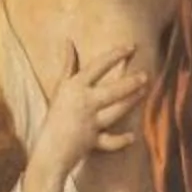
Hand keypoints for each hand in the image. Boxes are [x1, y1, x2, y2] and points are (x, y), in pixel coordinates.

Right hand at [31, 43, 149, 183]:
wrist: (46, 150)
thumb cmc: (54, 117)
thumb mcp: (60, 88)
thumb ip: (69, 66)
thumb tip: (69, 42)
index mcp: (74, 87)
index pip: (98, 66)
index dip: (116, 55)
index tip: (131, 46)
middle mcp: (83, 102)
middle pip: (112, 90)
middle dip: (131, 82)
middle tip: (145, 75)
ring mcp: (89, 122)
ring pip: (116, 110)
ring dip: (131, 101)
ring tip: (144, 93)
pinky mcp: (92, 140)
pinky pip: (109, 141)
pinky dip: (120, 140)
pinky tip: (132, 136)